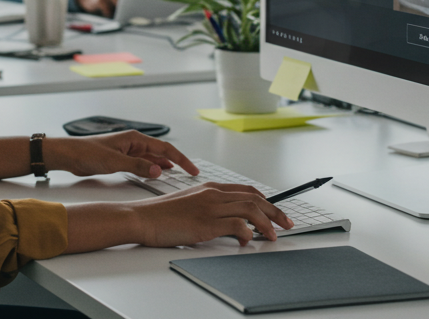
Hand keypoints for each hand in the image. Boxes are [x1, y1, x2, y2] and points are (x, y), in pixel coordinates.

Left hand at [44, 131, 198, 178]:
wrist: (69, 155)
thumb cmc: (87, 153)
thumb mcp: (115, 162)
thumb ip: (138, 166)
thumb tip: (159, 170)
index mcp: (135, 138)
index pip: (165, 148)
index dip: (181, 159)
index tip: (192, 169)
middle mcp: (134, 143)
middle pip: (162, 152)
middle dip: (177, 162)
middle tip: (191, 173)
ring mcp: (128, 151)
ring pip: (153, 158)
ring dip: (166, 165)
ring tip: (179, 174)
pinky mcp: (122, 159)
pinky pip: (144, 163)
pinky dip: (153, 168)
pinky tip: (158, 174)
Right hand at [132, 183, 292, 245]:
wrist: (142, 218)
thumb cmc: (162, 214)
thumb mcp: (190, 205)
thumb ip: (211, 209)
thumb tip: (232, 224)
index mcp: (209, 187)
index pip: (246, 190)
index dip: (266, 201)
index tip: (276, 212)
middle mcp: (212, 194)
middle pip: (254, 198)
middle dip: (275, 212)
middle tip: (287, 224)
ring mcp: (209, 207)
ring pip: (250, 209)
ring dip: (266, 223)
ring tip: (273, 235)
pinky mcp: (205, 223)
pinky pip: (236, 225)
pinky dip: (247, 233)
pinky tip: (248, 240)